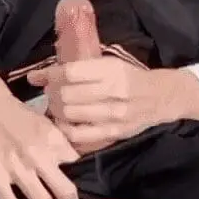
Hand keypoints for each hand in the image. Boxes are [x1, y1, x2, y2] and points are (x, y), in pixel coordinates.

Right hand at [0, 68, 80, 198]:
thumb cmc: (18, 115)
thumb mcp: (46, 125)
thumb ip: (60, 146)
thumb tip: (74, 166)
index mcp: (54, 140)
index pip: (77, 167)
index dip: (80, 177)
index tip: (77, 184)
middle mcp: (38, 155)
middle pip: (64, 192)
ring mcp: (16, 167)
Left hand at [27, 58, 198, 150]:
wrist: (161, 97)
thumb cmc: (131, 77)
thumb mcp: (111, 64)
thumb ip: (83, 68)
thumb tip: (47, 73)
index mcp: (111, 69)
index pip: (70, 72)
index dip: (48, 75)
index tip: (37, 77)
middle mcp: (113, 91)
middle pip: (66, 94)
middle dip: (50, 93)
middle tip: (48, 93)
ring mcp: (113, 114)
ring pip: (69, 113)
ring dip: (55, 110)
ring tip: (55, 106)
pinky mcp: (113, 132)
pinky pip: (79, 134)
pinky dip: (64, 129)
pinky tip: (63, 123)